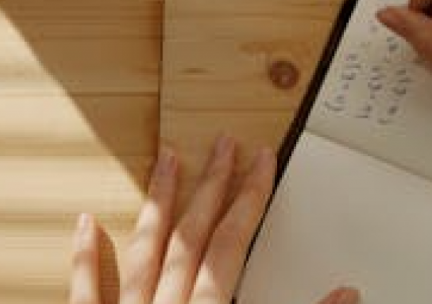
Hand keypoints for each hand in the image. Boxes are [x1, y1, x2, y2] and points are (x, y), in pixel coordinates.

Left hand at [69, 136, 357, 303]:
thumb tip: (347, 294)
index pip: (233, 243)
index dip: (249, 197)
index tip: (261, 160)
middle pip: (192, 237)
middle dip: (211, 186)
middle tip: (224, 143)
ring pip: (144, 252)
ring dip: (158, 204)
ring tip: (168, 159)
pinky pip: (86, 294)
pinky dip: (85, 257)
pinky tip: (84, 223)